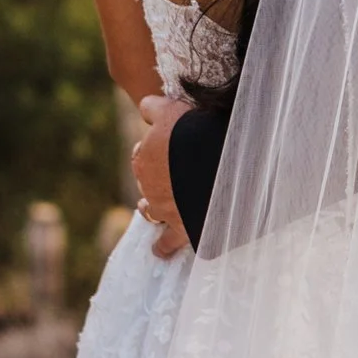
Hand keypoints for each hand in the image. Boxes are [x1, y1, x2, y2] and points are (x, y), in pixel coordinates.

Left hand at [133, 93, 193, 257]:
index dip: (157, 147)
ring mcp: (163, 208)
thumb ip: (154, 108)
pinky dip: (163, 246)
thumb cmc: (195, 132)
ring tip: (157, 208)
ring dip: (152, 208)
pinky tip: (160, 250)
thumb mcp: (172, 109)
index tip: (171, 145)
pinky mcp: (181, 228)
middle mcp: (149, 184)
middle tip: (175, 171)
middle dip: (156, 176)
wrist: (215, 164)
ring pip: (150, 211)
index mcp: (145, 156)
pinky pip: (167, 242)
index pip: (142, 151)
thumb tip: (145, 108)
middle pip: (146, 179)